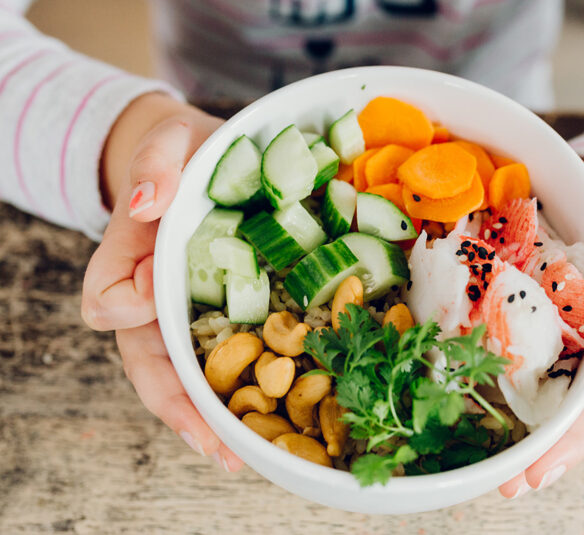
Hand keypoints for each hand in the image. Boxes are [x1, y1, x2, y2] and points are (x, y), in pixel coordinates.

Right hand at [81, 94, 242, 470]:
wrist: (205, 156)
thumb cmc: (183, 151)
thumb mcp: (167, 140)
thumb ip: (154, 162)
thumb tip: (148, 204)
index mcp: (127, 258)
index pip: (108, 302)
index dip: (129, 308)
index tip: (157, 294)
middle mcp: (150, 296)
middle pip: (146, 363)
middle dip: (177, 406)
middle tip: (214, 447)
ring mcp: (185, 311)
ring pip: (184, 375)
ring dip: (210, 416)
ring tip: (241, 454)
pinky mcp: (224, 313)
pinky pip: (224, 358)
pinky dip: (240, 390)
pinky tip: (267, 418)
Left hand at [499, 160, 583, 497]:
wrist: (575, 208)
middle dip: (570, 443)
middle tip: (535, 473)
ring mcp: (582, 364)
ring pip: (569, 419)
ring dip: (541, 452)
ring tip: (510, 482)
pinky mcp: (545, 359)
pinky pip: (537, 398)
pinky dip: (519, 425)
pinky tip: (495, 452)